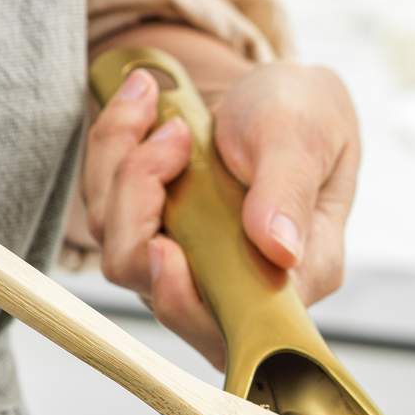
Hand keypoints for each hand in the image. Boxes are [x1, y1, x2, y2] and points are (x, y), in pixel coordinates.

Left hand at [82, 60, 358, 366]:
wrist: (278, 91)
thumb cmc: (304, 112)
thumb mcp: (303, 134)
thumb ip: (289, 190)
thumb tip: (280, 251)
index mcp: (300, 277)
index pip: (233, 323)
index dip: (184, 299)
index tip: (164, 246)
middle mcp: (244, 287)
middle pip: (161, 292)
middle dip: (139, 210)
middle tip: (172, 134)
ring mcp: (195, 268)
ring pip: (124, 253)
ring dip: (122, 171)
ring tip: (155, 106)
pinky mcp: (160, 242)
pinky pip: (109, 217)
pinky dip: (112, 155)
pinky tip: (142, 109)